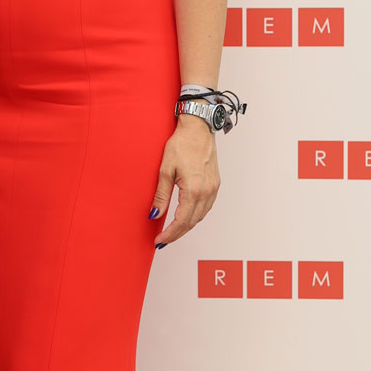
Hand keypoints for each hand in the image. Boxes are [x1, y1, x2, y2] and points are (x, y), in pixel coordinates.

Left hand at [149, 116, 219, 246]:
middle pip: (191, 222)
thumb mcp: (165, 169)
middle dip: (177, 234)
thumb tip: (154, 215)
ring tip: (172, 231)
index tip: (159, 241)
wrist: (198, 129)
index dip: (170, 234)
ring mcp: (213, 189)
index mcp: (194, 190)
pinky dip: (196, 216)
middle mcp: (207, 192)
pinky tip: (186, 216)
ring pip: (200, 216)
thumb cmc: (181, 145)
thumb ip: (161, 195)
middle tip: (163, 241)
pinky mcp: (215, 184)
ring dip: (186, 226)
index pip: (181, 221)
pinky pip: (206, 207)